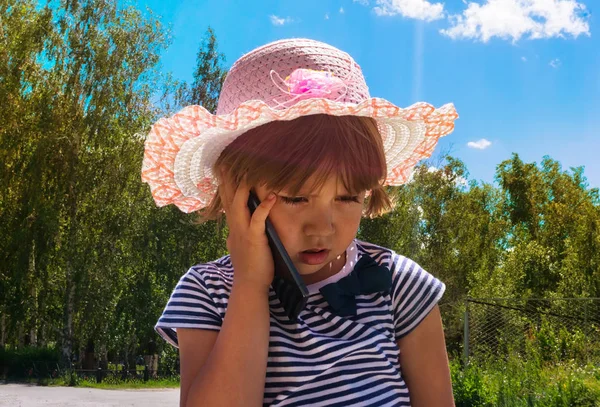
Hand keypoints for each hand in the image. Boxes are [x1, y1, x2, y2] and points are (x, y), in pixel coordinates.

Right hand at [220, 174, 276, 291]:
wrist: (249, 284)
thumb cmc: (249, 266)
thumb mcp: (240, 246)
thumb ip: (239, 234)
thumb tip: (236, 228)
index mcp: (232, 227)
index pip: (227, 201)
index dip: (227, 184)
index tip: (227, 169)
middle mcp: (234, 226)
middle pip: (229, 197)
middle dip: (230, 179)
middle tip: (231, 161)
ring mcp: (242, 232)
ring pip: (240, 204)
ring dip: (245, 187)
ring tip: (251, 171)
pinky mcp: (254, 238)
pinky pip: (258, 219)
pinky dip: (264, 206)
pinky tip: (271, 196)